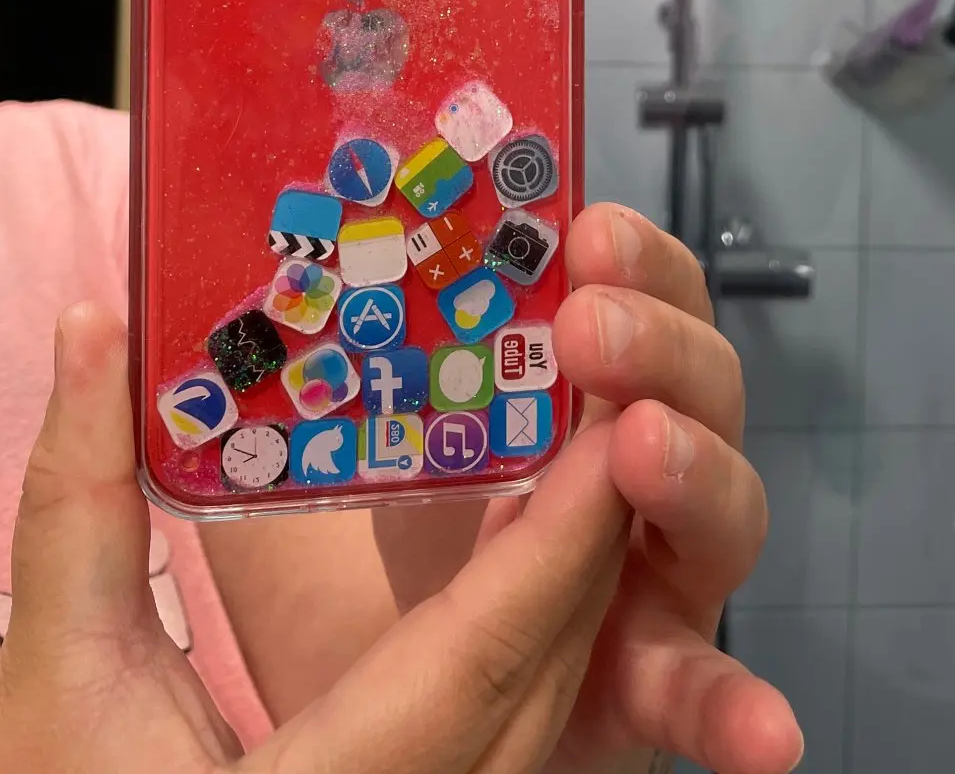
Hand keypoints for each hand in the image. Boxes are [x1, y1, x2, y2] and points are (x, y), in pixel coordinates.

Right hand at [0, 302, 630, 773]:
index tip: (608, 430)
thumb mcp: (55, 662)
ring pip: (538, 720)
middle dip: (588, 541)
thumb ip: (79, 491)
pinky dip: (530, 642)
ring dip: (569, 589)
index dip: (554, 541)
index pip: (478, 658)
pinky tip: (530, 556)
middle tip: (612, 399)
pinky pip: (509, 740)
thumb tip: (91, 323)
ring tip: (587, 453)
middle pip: (535, 683)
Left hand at [375, 206, 801, 773]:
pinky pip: (702, 694)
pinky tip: (764, 733)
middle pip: (701, 386)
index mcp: (584, 390)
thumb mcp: (351, 438)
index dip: (639, 260)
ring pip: (723, 512)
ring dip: (694, 470)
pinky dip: (737, 707)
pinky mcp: (651, 686)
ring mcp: (660, 577)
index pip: (647, 296)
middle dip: (658, 345)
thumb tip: (190, 274)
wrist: (384, 706)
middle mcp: (644, 469)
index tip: (588, 230)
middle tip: (589, 328)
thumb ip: (319, 367)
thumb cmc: (378, 546)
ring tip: (641, 448)